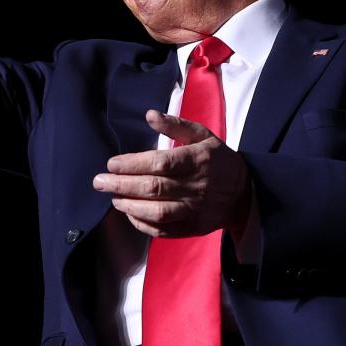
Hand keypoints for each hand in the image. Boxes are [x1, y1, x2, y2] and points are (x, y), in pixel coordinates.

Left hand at [93, 110, 251, 237]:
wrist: (245, 192)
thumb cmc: (217, 160)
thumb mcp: (202, 135)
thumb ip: (175, 124)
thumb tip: (150, 115)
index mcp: (196, 160)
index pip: (160, 163)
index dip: (133, 164)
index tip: (112, 163)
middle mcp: (195, 186)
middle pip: (153, 188)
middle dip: (122, 184)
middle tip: (100, 182)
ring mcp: (194, 210)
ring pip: (157, 212)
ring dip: (130, 206)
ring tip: (113, 198)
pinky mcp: (192, 227)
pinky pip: (164, 230)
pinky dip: (143, 224)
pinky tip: (129, 213)